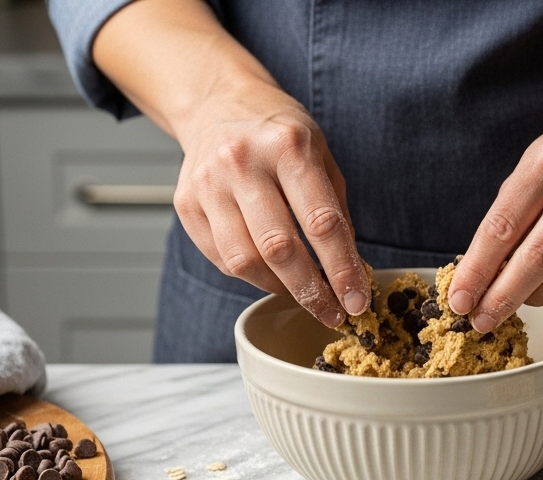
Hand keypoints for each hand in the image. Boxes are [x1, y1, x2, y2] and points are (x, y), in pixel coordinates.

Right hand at [173, 84, 369, 325]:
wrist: (218, 104)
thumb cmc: (278, 137)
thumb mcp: (320, 156)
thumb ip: (336, 211)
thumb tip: (350, 274)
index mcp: (287, 146)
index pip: (321, 223)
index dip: (342, 270)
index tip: (356, 302)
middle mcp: (242, 162)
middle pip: (279, 249)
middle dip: (310, 291)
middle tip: (330, 313)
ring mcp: (208, 184)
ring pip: (245, 262)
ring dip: (279, 288)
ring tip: (299, 291)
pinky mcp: (186, 204)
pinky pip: (223, 260)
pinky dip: (252, 275)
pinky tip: (268, 270)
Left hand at [448, 101, 542, 331]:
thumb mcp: (538, 162)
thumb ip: (511, 213)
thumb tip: (479, 276)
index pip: (503, 226)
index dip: (477, 270)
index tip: (459, 300)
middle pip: (538, 258)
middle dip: (504, 297)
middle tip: (482, 320)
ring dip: (539, 297)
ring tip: (523, 298)